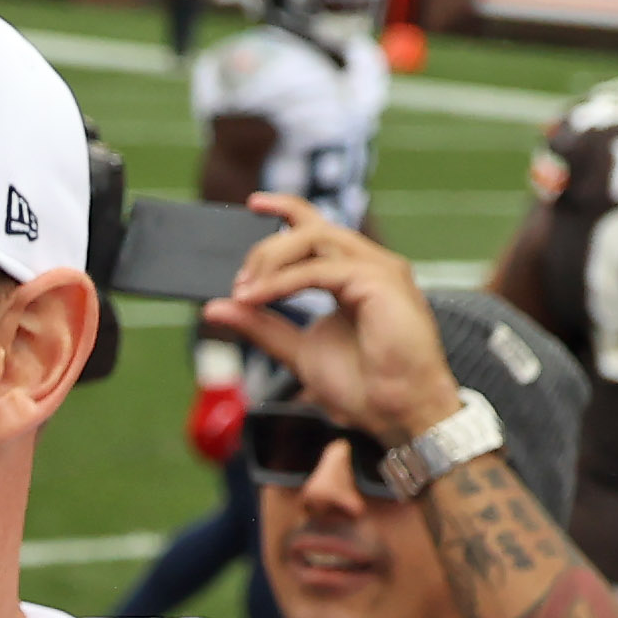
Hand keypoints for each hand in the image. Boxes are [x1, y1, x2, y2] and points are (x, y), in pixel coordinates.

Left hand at [205, 201, 467, 449]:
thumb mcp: (298, 352)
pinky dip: (281, 283)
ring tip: (245, 291)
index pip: (319, 226)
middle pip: (310, 228)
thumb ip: (262, 327)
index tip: (252, 204)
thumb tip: (217, 307)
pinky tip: (257, 298)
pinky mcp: (379, 280)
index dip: (286, 209)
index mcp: (356, 274)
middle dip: (266, 250)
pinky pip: (318, 270)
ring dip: (271, 260)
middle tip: (238, 284)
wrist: (400, 413)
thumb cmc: (364, 387)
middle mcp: (370, 263)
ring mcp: (378, 268)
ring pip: (314, 238)